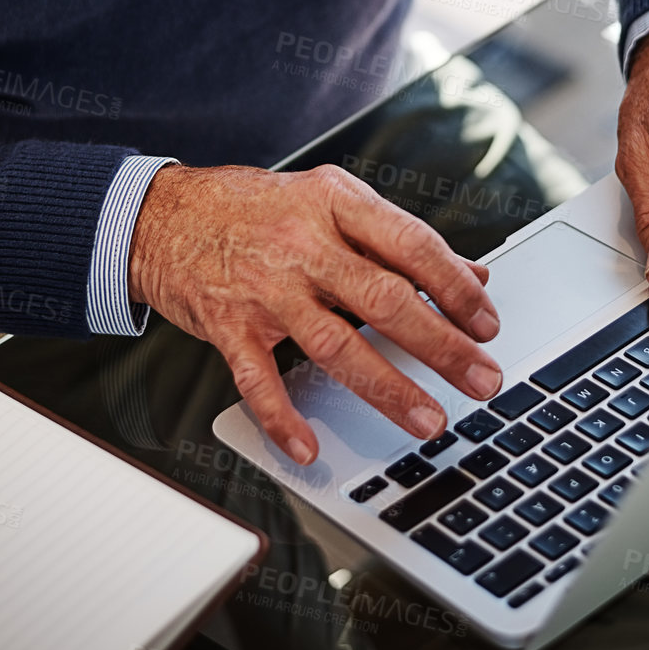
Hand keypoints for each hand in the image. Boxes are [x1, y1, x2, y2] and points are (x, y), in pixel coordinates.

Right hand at [128, 163, 502, 464]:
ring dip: (386, 388)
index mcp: (334, 202)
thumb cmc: (254, 208)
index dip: (456, 287)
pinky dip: (283, 418)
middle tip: (482, 379)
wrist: (160, 215)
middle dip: (440, 346)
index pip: (411, 245)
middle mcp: (301, 242)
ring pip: (334, 344)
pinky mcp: (228, 324)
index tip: (488, 324)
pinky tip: (309, 447)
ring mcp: (263, 287)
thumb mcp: (329, 202)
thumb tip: (471, 272)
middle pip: (383, 299)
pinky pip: (258, 379)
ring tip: (427, 420)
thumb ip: (397, 238)